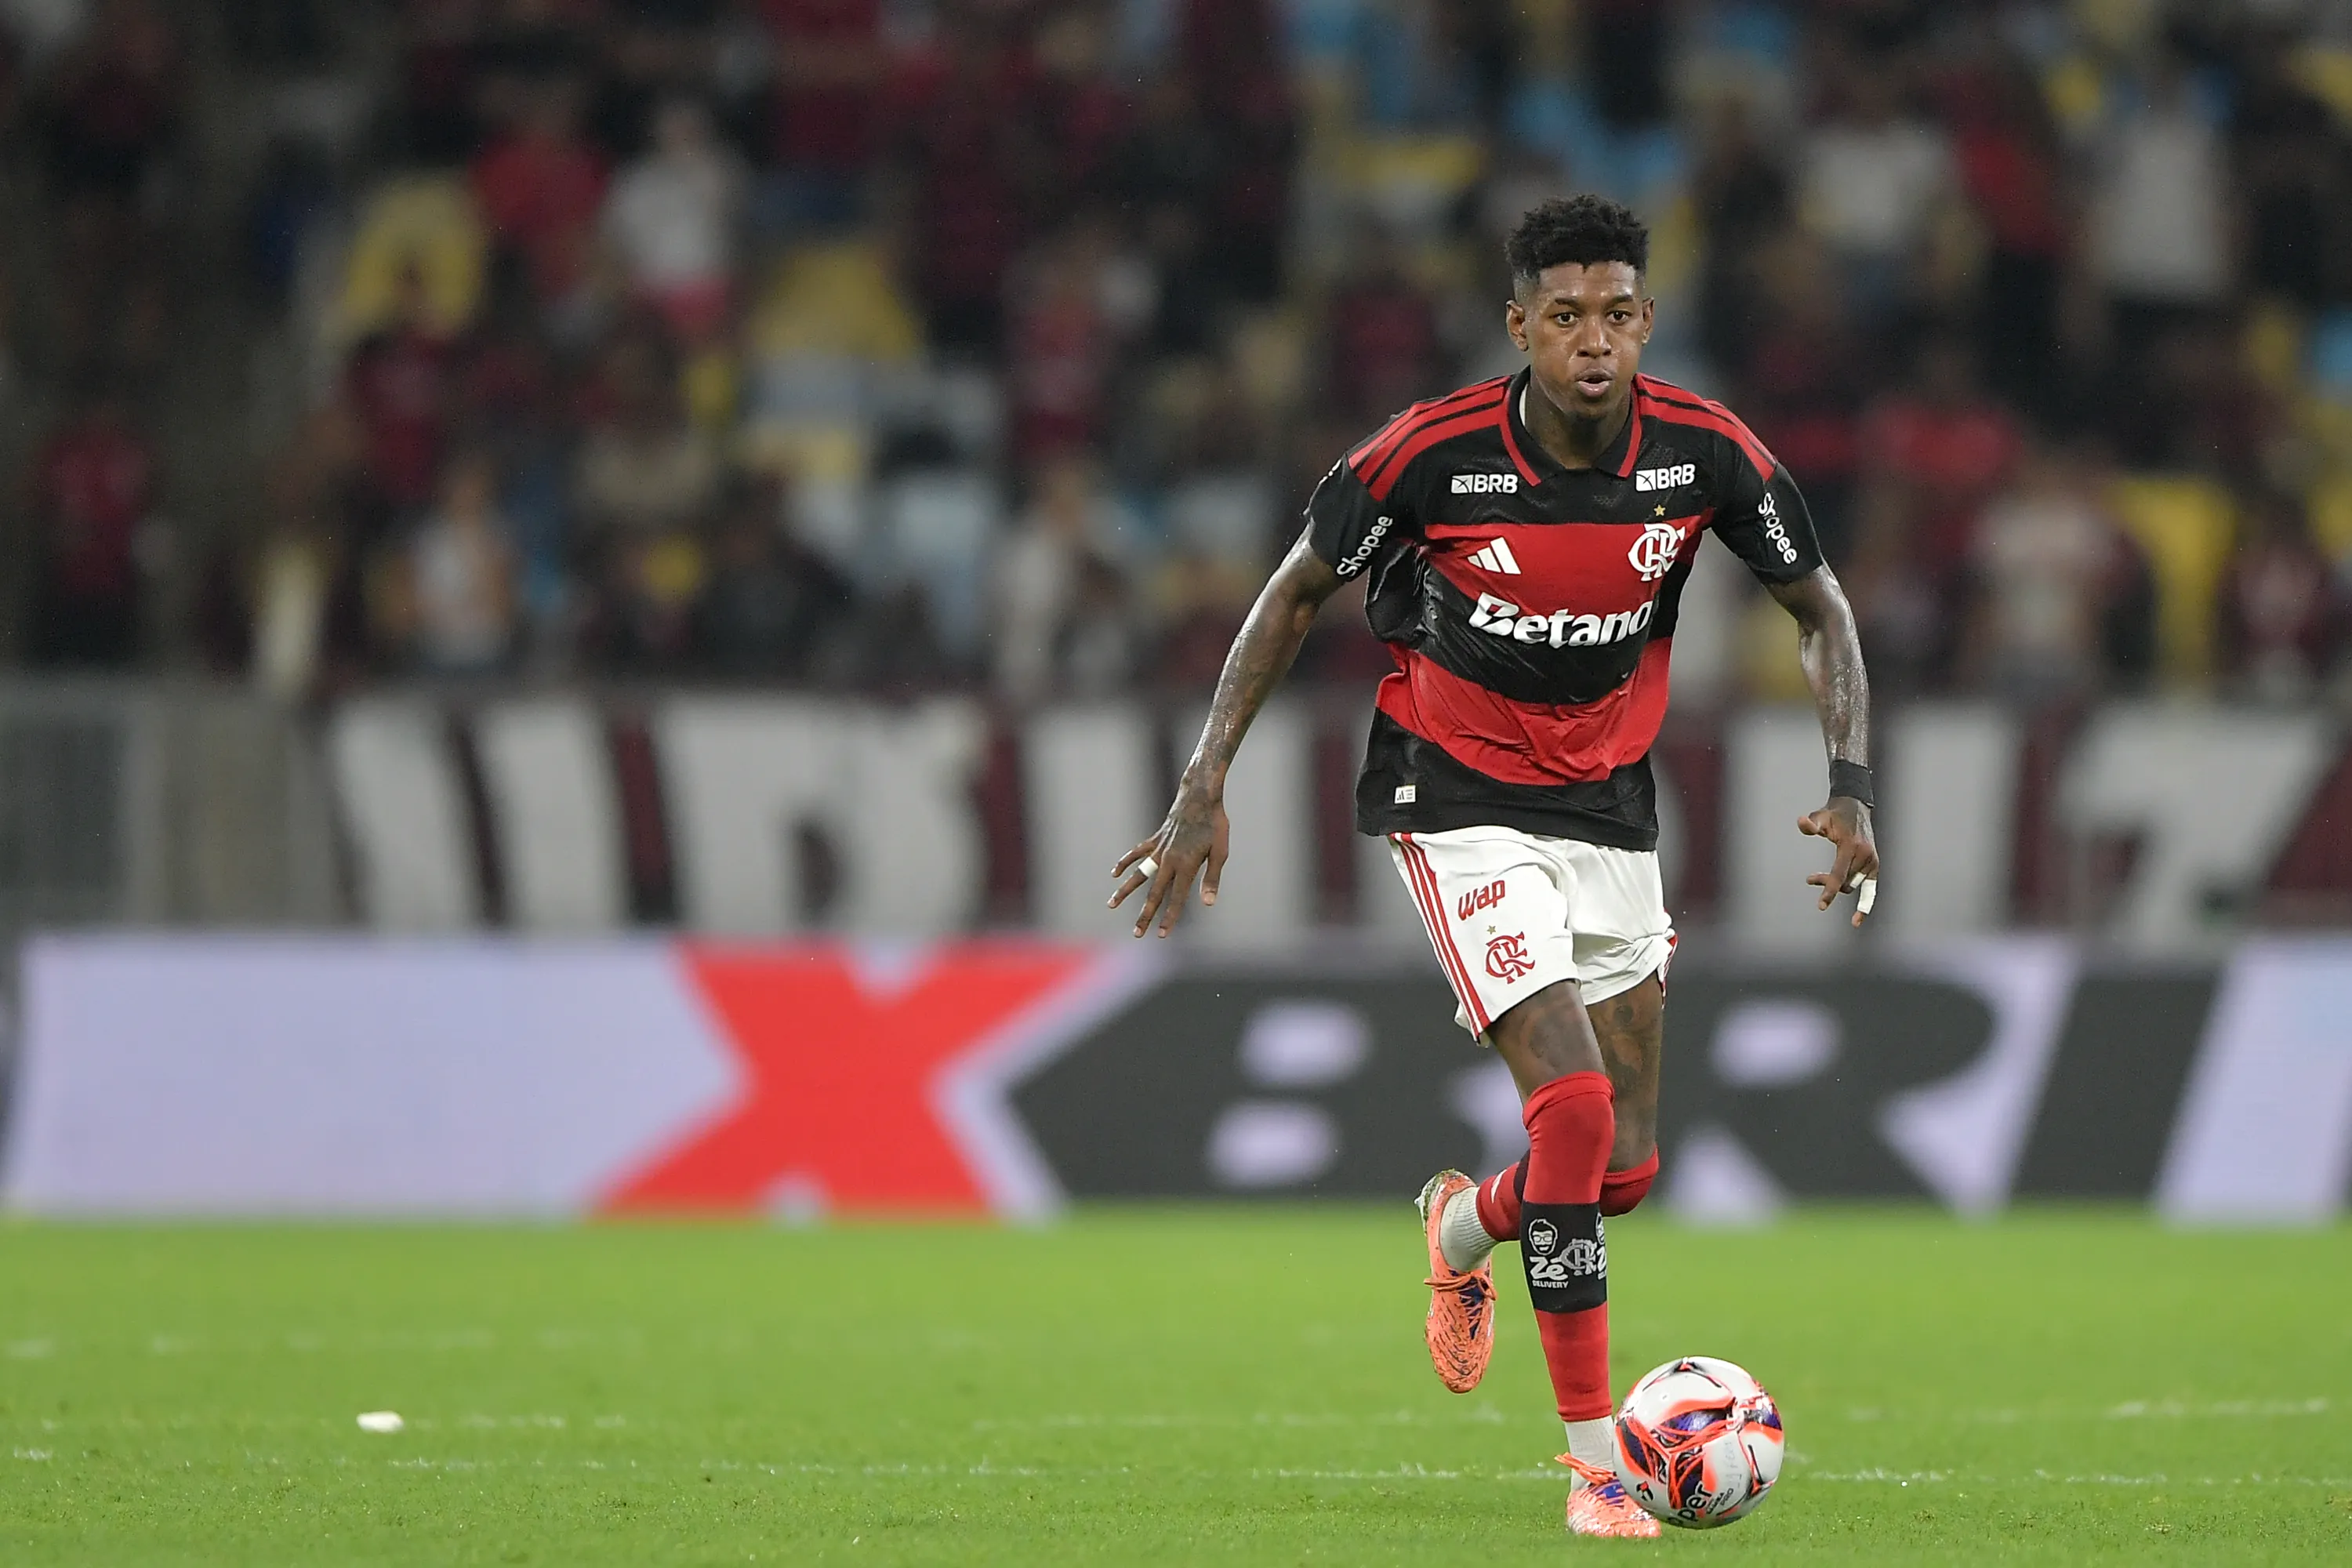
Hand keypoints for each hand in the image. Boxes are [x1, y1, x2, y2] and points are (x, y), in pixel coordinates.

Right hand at [1108, 781, 1229, 936]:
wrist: (1200, 796)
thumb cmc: (1214, 824)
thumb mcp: (1220, 852)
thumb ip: (1211, 879)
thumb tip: (1207, 903)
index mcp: (1187, 866)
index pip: (1177, 899)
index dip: (1169, 918)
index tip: (1161, 935)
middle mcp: (1169, 860)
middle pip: (1154, 893)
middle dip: (1145, 915)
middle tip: (1136, 934)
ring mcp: (1159, 849)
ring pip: (1138, 875)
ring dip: (1125, 891)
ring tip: (1111, 905)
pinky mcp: (1155, 839)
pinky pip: (1136, 853)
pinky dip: (1125, 862)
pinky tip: (1115, 873)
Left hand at [1798, 796, 1878, 926]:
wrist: (1856, 808)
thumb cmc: (1835, 814)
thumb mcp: (1820, 816)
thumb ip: (1811, 824)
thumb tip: (1802, 823)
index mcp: (1852, 846)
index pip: (1839, 873)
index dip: (1829, 890)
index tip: (1821, 905)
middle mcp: (1865, 856)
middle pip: (1844, 882)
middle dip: (1827, 884)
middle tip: (1810, 879)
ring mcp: (1872, 862)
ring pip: (1852, 886)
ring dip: (1836, 887)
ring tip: (1816, 878)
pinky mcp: (1874, 866)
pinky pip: (1871, 889)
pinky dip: (1865, 903)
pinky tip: (1857, 920)